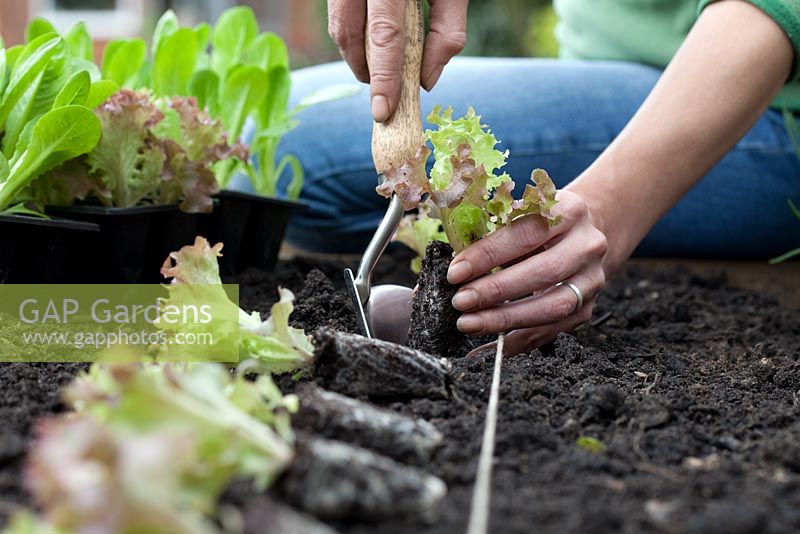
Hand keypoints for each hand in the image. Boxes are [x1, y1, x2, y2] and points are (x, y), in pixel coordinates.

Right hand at [327, 0, 467, 121]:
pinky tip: (372, 37)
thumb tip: (426, 81)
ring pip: (338, 25)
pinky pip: (337, 11)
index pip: (386, 36)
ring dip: (355, 53)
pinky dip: (352, 31)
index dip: (383, 78)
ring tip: (380, 66)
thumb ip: (447, 30)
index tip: (383, 111)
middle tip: (382, 93)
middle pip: (350, 35)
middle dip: (364, 70)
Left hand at [446, 190, 608, 355]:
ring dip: (505, 320)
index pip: (525, 234)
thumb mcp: (519, 216)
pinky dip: (516, 342)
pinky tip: (488, 346)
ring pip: (552, 307)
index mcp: (568, 212)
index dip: (488, 255)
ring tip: (469, 324)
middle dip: (496, 291)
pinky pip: (551, 332)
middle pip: (543, 273)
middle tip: (460, 302)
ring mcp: (591, 280)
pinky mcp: (587, 308)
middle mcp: (587, 246)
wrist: (583, 235)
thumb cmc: (538, 224)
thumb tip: (451, 267)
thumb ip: (490, 235)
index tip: (455, 272)